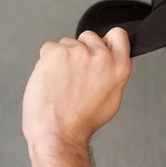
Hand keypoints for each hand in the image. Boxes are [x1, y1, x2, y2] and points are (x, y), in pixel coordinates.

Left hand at [22, 28, 131, 149]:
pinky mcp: (56, 53)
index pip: (118, 35)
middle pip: (89, 36)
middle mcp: (101, 57)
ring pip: (67, 43)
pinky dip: (46, 61)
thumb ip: (114, 74)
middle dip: (81, 50)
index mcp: (119, 67)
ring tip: (61, 81)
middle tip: (75, 73)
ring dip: (62, 57)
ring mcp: (78, 52)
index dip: (106, 41)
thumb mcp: (112, 98)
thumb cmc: (82, 121)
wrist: (58, 131)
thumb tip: (113, 60)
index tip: (98, 48)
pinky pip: (49, 48)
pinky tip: (50, 79)